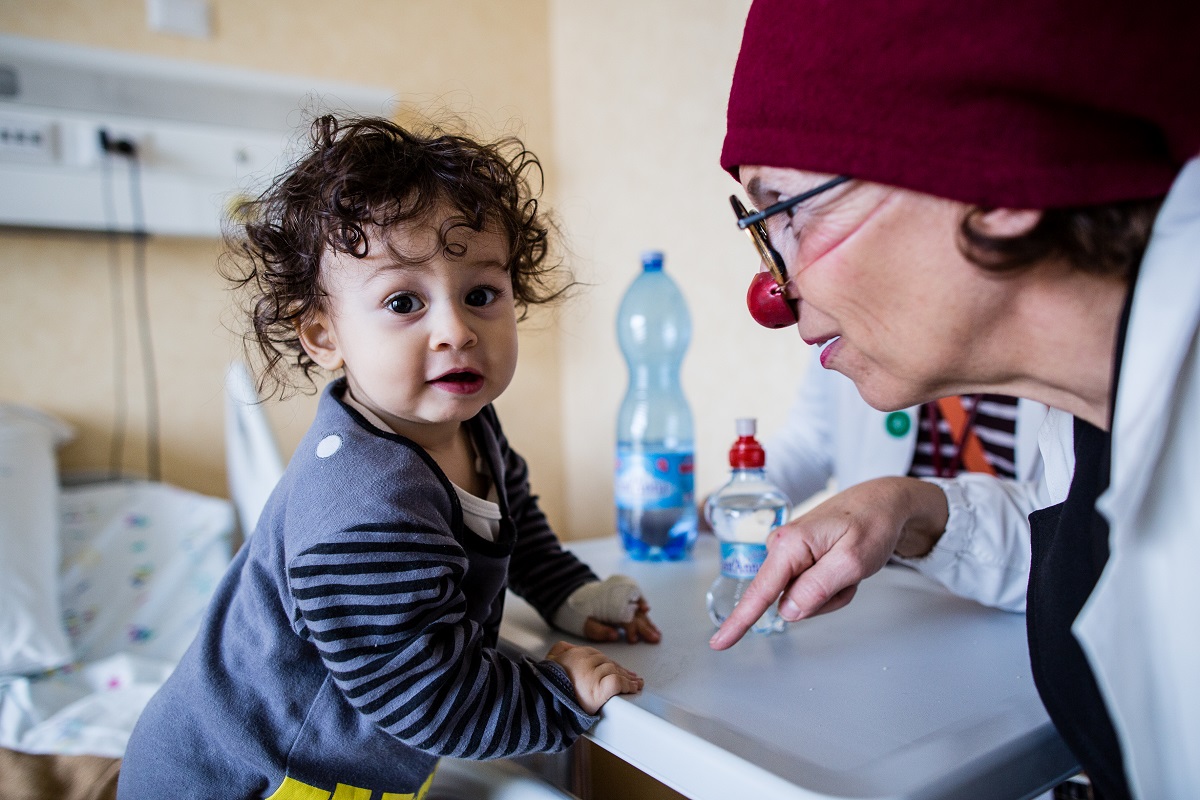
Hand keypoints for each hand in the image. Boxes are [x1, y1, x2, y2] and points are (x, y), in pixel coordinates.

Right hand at [546, 641, 643, 713]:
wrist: (541, 705)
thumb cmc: (545, 688)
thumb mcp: (548, 662)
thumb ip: (559, 651)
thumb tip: (565, 647)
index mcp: (573, 654)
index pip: (597, 656)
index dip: (610, 663)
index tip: (617, 668)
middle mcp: (583, 662)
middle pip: (608, 664)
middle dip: (622, 671)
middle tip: (633, 678)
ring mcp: (591, 676)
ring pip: (615, 672)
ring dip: (628, 679)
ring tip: (636, 684)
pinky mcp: (598, 690)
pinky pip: (618, 683)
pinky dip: (628, 686)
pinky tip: (633, 688)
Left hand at [583, 598, 661, 643]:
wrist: (577, 594)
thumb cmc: (582, 614)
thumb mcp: (585, 625)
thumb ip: (599, 631)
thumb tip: (616, 636)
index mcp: (610, 610)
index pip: (626, 620)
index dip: (631, 630)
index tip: (633, 640)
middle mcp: (618, 601)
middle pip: (636, 614)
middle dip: (646, 627)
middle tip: (655, 639)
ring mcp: (621, 597)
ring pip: (637, 608)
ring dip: (648, 621)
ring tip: (657, 633)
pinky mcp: (622, 595)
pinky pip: (634, 596)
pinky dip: (641, 602)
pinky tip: (647, 609)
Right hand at [708, 477, 947, 650]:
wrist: (883, 503)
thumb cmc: (872, 524)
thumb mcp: (852, 561)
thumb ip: (818, 588)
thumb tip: (786, 611)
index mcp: (789, 544)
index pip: (760, 591)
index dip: (740, 620)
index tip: (719, 643)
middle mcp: (781, 547)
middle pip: (789, 600)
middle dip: (824, 599)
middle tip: (850, 576)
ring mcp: (789, 553)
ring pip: (802, 598)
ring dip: (831, 592)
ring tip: (849, 569)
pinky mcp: (797, 558)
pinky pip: (809, 589)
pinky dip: (832, 587)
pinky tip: (843, 568)